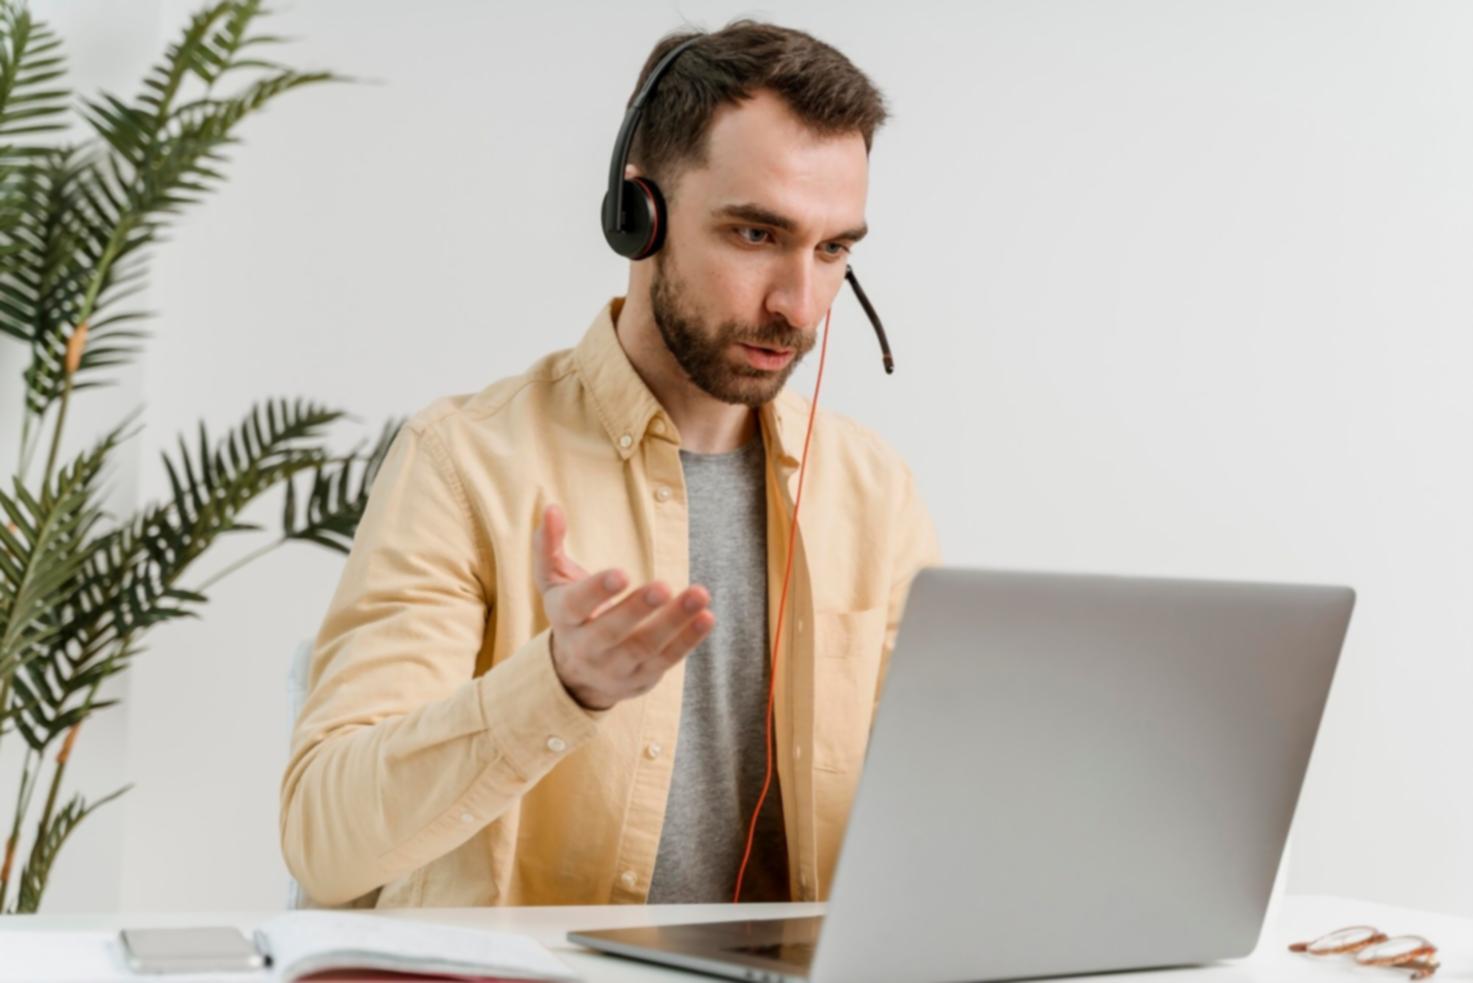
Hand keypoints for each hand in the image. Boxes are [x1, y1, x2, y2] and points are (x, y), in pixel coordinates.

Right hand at [533, 503, 714, 710]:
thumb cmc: (572, 612)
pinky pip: (667, 660)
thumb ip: (549, 544)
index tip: (622, 573)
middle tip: (663, 586)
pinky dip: (688, 640)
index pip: (576, 606)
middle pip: (611, 631)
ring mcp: (615, 666)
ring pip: (645, 646)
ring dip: (674, 622)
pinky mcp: (642, 677)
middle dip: (638, 609)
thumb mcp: (554, 580)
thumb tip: (553, 508)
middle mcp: (587, 647)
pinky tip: (707, 617)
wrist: (579, 674)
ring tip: (699, 595)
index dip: (597, 591)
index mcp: (564, 617)